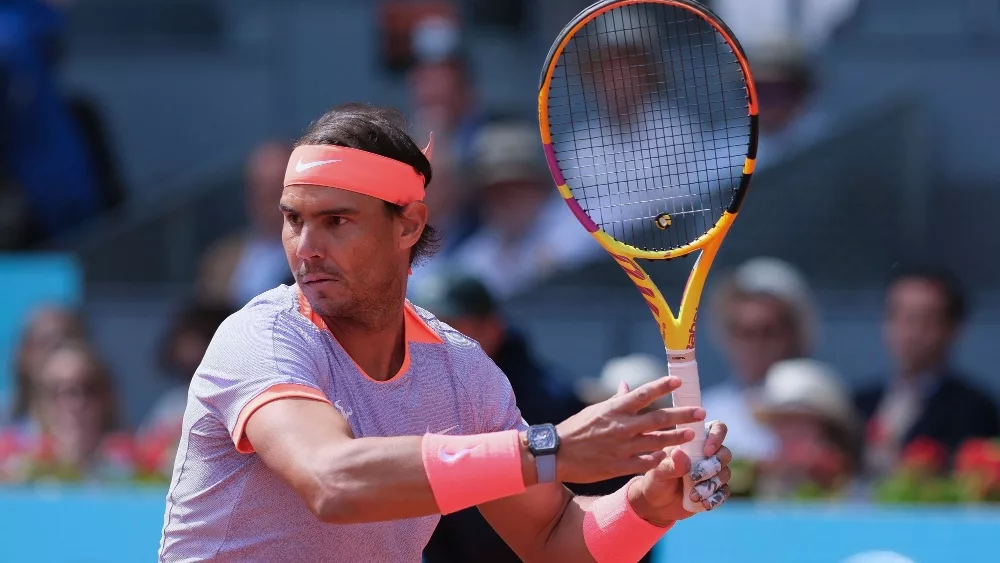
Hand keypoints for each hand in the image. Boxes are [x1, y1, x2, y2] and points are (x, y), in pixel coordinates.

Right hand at [543, 377, 705, 483]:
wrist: (556, 454)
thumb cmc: (575, 429)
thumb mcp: (595, 410)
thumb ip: (615, 400)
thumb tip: (626, 385)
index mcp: (614, 409)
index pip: (643, 394)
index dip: (662, 386)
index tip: (679, 382)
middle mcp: (621, 426)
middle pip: (658, 419)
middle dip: (682, 415)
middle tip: (701, 412)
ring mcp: (622, 447)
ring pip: (657, 441)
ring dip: (677, 438)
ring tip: (692, 434)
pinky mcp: (619, 466)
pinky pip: (645, 462)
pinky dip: (659, 459)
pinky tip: (671, 457)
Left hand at [627, 420, 732, 525]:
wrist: (657, 505)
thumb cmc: (655, 480)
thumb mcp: (658, 473)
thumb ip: (669, 464)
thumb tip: (679, 454)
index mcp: (694, 441)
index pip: (716, 428)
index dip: (717, 437)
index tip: (706, 451)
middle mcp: (707, 455)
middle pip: (725, 453)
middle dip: (713, 466)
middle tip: (695, 477)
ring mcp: (714, 473)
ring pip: (725, 473)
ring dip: (711, 485)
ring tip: (693, 495)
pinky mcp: (716, 490)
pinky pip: (724, 492)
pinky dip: (715, 498)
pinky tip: (703, 503)